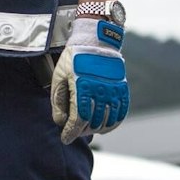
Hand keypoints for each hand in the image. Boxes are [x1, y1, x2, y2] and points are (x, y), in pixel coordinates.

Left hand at [52, 17, 127, 143]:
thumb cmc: (73, 59)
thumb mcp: (58, 77)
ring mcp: (113, 90)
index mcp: (82, 87)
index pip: (78, 119)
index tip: (65, 139)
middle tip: (73, 131)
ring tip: (87, 128)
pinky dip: (113, 123)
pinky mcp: (121, 88)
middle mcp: (100, 90)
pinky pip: (121, 112)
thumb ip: (58, 102)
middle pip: (92, 122)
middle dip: (81, 131)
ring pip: (107, 120)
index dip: (71, 132)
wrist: (95, 40)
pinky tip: (104, 126)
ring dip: (96, 129)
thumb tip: (61, 122)